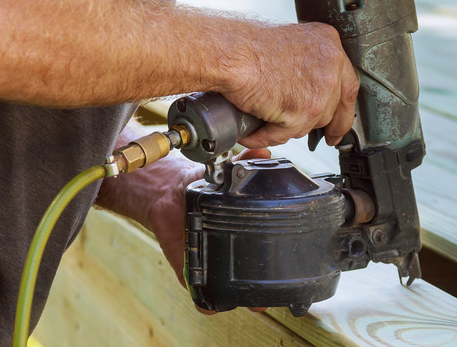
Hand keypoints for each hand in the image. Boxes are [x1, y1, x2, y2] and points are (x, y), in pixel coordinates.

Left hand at [146, 148, 271, 290]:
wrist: (165, 191)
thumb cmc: (198, 183)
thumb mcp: (226, 170)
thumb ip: (244, 161)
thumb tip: (263, 152)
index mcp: (243, 228)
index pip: (267, 251)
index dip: (280, 263)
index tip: (290, 267)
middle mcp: (228, 247)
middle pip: (253, 278)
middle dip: (264, 289)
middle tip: (271, 293)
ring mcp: (210, 260)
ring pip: (229, 289)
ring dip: (240, 297)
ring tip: (252, 301)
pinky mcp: (188, 266)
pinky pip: (198, 291)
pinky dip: (204, 300)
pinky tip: (210, 304)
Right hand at [221, 22, 358, 147]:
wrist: (229, 53)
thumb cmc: (246, 45)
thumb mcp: (291, 44)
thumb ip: (308, 64)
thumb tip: (310, 89)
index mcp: (329, 44)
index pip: (347, 85)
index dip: (342, 109)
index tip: (338, 125)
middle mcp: (331, 65)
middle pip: (333, 108)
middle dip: (322, 124)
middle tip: (320, 137)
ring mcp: (320, 90)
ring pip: (310, 124)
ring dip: (288, 127)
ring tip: (266, 121)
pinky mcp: (302, 111)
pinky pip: (284, 134)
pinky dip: (265, 136)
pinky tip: (253, 132)